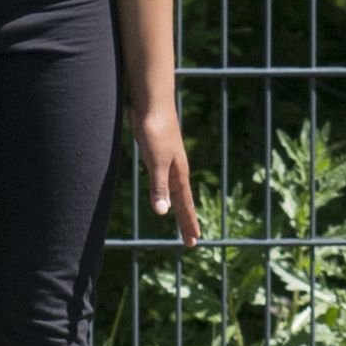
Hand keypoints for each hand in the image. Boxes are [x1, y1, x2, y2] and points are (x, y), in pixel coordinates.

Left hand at [132, 103, 199, 244]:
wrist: (152, 102)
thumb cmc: (155, 130)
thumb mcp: (156, 161)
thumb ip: (159, 187)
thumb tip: (163, 213)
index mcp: (178, 174)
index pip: (185, 205)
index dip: (188, 224)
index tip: (193, 242)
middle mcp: (176, 170)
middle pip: (183, 201)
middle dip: (186, 220)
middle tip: (191, 240)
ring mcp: (167, 161)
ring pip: (174, 190)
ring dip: (178, 206)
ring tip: (182, 218)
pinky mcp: (157, 153)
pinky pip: (164, 180)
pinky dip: (166, 191)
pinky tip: (164, 191)